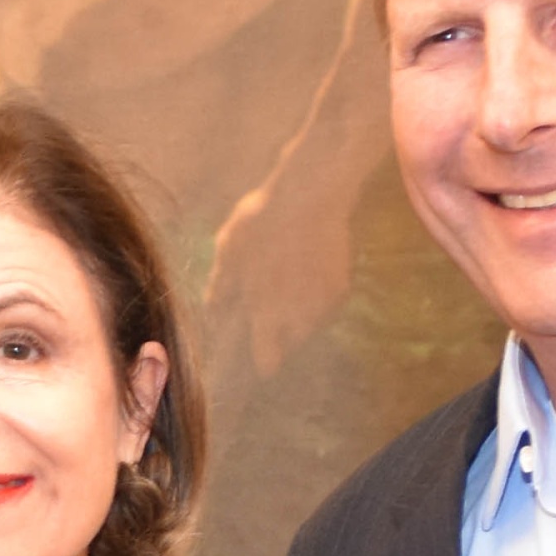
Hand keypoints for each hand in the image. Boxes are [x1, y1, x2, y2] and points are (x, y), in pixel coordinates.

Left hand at [206, 172, 356, 377]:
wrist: (310, 194)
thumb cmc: (261, 221)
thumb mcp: (229, 250)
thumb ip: (221, 287)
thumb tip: (212, 312)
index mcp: (266, 313)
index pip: (267, 361)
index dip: (262, 361)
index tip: (258, 355)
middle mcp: (299, 316)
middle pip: (293, 345)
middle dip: (283, 335)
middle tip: (272, 310)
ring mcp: (324, 302)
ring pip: (313, 325)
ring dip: (302, 317)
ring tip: (289, 288)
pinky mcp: (342, 286)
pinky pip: (329, 304)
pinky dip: (320, 297)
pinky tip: (309, 273)